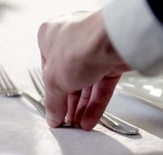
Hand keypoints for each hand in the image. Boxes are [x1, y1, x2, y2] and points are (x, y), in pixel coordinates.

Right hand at [37, 10, 130, 129]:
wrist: (113, 42)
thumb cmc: (79, 48)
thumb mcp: (54, 80)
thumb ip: (52, 101)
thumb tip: (52, 115)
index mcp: (50, 36)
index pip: (49, 69)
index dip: (52, 92)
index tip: (54, 110)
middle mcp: (73, 40)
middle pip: (69, 77)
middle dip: (69, 102)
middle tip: (68, 120)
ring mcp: (95, 49)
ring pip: (88, 82)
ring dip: (83, 106)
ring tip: (80, 125)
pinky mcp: (112, 58)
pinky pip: (103, 84)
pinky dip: (97, 102)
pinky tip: (91, 118)